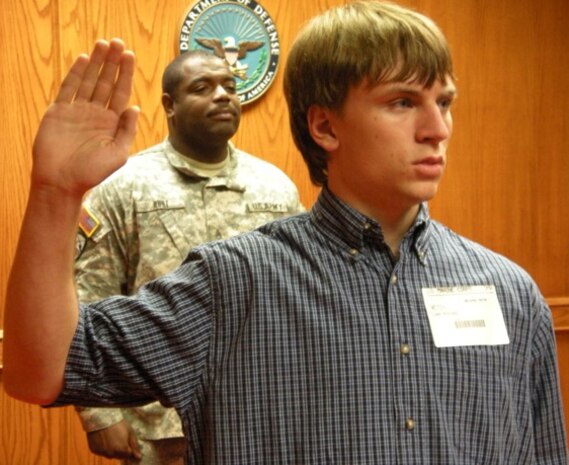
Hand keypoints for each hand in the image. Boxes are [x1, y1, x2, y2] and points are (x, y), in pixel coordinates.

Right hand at [31, 38, 138, 198]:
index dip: (125, 74)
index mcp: (112, 123)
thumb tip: (135, 108)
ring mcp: (78, 111)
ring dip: (96, 63)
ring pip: (89, 81)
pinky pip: (69, 88)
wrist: (62, 182)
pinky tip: (83, 59)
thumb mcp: (118, 154)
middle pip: (106, 82)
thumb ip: (127, 130)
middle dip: (112, 63)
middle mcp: (96, 113)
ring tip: (103, 44)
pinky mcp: (60, 111)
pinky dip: (76, 74)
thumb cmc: (92, 172)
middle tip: (117, 42)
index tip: (130, 56)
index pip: (121, 92)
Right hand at [87, 420, 141, 459]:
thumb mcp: (130, 431)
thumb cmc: (117, 423)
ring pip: (110, 455)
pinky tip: (105, 440)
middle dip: (122, 450)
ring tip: (112, 439)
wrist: (101, 418)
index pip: (129, 456)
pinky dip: (104, 449)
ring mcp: (102, 453)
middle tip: (121, 440)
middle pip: (120, 456)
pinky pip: (102, 452)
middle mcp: (112, 454)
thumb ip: (135, 445)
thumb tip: (138, 456)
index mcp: (122, 449)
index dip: (130, 450)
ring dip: (113, 450)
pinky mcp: (95, 451)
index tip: (129, 445)